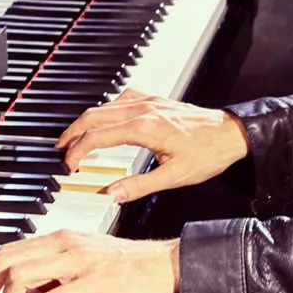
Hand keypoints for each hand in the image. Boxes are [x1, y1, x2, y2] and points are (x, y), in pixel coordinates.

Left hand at [0, 232, 179, 292]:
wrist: (167, 269)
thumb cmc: (130, 269)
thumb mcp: (85, 263)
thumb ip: (54, 273)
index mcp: (62, 238)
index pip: (9, 250)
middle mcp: (65, 244)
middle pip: (5, 259)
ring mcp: (77, 263)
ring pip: (19, 276)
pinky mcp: (90, 284)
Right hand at [59, 88, 250, 201]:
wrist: (231, 134)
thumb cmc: (208, 153)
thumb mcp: (173, 177)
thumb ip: (139, 186)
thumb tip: (112, 193)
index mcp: (144, 128)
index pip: (97, 137)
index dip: (77, 151)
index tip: (70, 165)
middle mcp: (142, 109)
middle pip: (94, 116)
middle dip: (73, 133)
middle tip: (62, 149)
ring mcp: (148, 101)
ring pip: (105, 105)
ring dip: (87, 121)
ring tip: (76, 137)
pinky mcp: (154, 100)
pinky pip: (121, 99)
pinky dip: (105, 110)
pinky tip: (105, 119)